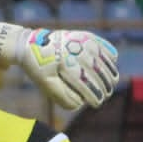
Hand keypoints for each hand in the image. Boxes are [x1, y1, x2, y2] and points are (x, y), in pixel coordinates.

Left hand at [0, 22, 118, 111]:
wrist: (30, 43)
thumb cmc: (39, 67)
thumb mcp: (45, 84)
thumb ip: (62, 96)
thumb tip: (80, 105)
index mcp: (64, 63)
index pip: (85, 83)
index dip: (93, 96)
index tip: (97, 104)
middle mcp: (75, 50)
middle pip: (98, 73)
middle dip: (104, 87)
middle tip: (106, 95)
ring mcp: (82, 42)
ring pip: (104, 61)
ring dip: (110, 75)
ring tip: (111, 84)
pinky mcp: (86, 36)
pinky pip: (104, 47)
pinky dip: (111, 58)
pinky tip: (111, 66)